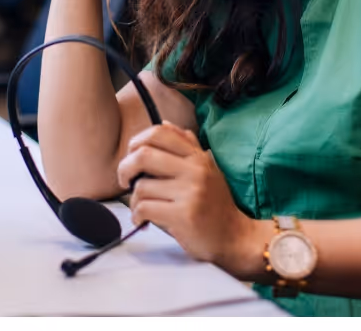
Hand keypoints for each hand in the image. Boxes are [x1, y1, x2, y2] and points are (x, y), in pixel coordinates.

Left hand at [118, 122, 260, 271]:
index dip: (137, 141)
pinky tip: (143, 221)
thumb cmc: (216, 205)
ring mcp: (190, 192)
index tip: (132, 156)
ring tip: (141, 208)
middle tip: (126, 181)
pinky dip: (137, 216)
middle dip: (125, 168)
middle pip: (143, 155)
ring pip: (141, 186)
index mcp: (198, 157)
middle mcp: (195, 170)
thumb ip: (187, 146)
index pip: (160, 132)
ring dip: (133, 200)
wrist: (235, 237)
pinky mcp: (184, 215)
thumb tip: (166, 123)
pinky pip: (145, 208)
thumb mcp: (208, 168)